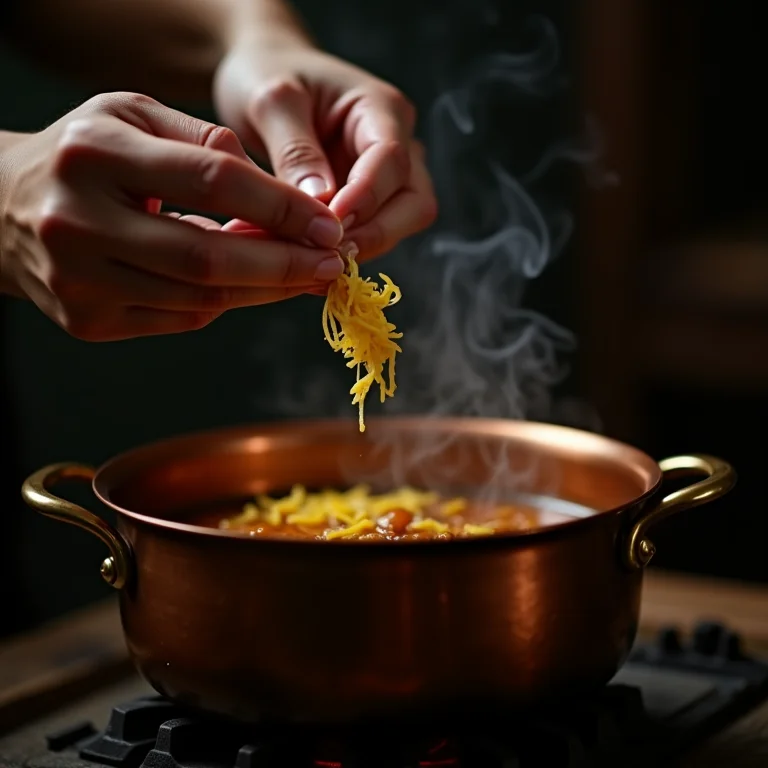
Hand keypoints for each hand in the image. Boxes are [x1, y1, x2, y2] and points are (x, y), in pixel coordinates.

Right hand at [0, 92, 344, 340]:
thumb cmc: (85, 155)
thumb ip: (206, 142)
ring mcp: (78, 280)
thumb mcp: (133, 117)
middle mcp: (77, 220)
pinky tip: (247, 288)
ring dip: (263, 291)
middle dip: (283, 266)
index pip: (212, 181)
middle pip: (208, 258)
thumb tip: (281, 197)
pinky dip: (223, 305)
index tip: (329, 226)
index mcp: (94, 153)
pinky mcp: (86, 321)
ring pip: (199, 299)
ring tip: (303, 277)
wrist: (2, 207)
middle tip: (332, 266)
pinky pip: (179, 319)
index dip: (280, 207)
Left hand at [214, 35, 436, 261]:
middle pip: (415, 203)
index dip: (366, 197)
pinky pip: (371, 233)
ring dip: (360, 246)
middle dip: (375, 233)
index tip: (330, 224)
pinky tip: (307, 253)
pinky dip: (344, 248)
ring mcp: (389, 177)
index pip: (393, 161)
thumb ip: (296, 150)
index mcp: (381, 108)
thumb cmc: (266, 77)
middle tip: (325, 251)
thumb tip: (323, 203)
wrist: (262, 79)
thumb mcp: (271, 102)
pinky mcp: (370, 202)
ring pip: (401, 225)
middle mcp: (398, 143)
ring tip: (310, 256)